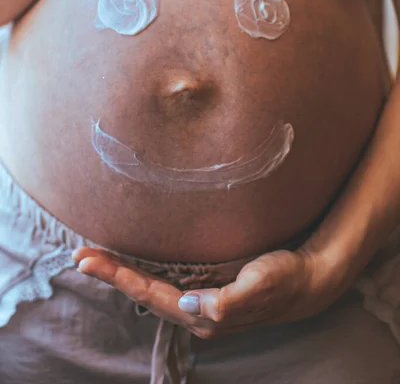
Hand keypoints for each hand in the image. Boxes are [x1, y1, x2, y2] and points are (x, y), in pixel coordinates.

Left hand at [72, 246, 341, 339]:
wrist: (308, 282)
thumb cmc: (285, 279)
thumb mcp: (261, 286)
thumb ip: (227, 302)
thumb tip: (192, 307)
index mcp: (205, 316)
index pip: (152, 295)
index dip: (120, 276)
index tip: (90, 259)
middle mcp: (196, 315)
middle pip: (144, 294)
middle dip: (112, 274)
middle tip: (81, 255)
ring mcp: (200, 307)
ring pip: (151, 291)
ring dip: (123, 275)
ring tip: (97, 259)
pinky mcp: (206, 294)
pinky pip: (164, 286)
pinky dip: (142, 274)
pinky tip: (133, 266)